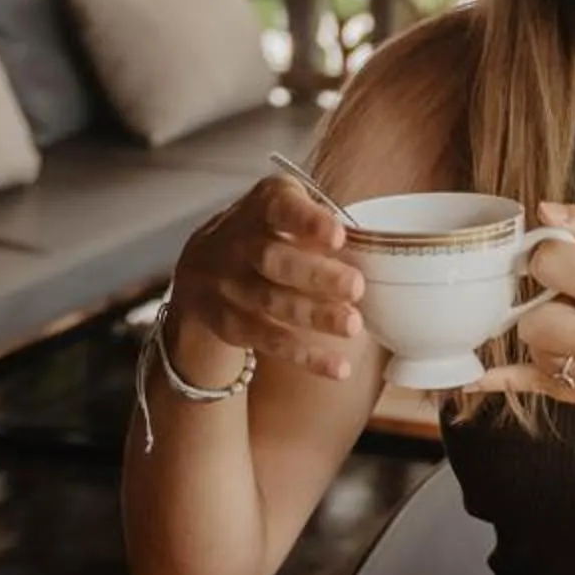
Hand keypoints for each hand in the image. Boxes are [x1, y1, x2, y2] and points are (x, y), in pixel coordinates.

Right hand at [168, 176, 364, 384]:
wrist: (200, 269)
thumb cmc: (266, 236)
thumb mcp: (285, 211)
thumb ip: (320, 222)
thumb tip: (374, 247)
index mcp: (260, 207)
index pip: (280, 207)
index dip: (308, 220)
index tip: (338, 236)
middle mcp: (237, 243)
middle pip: (273, 259)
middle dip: (315, 275)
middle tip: (356, 287)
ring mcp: (226, 284)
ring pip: (270, 302)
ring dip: (314, 316)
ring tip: (352, 325)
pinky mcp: (227, 322)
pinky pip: (267, 340)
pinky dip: (305, 356)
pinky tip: (338, 367)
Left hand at [473, 201, 574, 425]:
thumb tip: (547, 212)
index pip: (551, 263)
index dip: (552, 253)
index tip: (568, 255)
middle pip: (534, 315)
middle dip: (546, 298)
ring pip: (537, 350)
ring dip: (547, 331)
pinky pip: (541, 389)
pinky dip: (507, 380)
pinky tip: (476, 379)